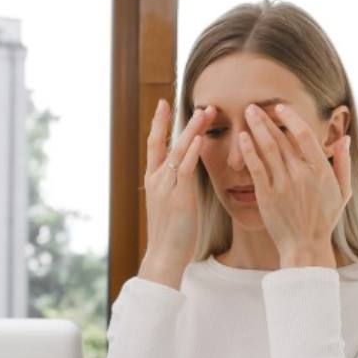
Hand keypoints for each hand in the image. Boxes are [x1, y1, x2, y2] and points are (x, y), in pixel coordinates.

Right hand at [140, 99, 214, 287]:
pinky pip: (185, 170)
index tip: (163, 103)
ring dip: (192, 130)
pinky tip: (201, 139)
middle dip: (175, 120)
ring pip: (177, 151)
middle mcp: (157, 179)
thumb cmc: (171, 234)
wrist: (164, 256)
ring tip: (204, 112)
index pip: (154, 145)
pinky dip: (192, 152)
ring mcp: (166, 187)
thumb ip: (175, 185)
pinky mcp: (179, 197)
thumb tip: (184, 172)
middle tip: (191, 101)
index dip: (158, 123)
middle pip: (164, 141)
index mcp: (154, 180)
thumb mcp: (170, 204)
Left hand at [239, 103, 351, 268]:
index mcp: (321, 170)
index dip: (290, 117)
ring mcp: (283, 184)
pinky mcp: (267, 195)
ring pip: (267, 148)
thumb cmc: (324, 219)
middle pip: (281, 138)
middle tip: (253, 105)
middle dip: (266, 119)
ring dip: (256, 127)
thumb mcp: (342, 192)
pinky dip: (249, 150)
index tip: (279, 108)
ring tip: (246, 113)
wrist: (305, 246)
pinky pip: (256, 167)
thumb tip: (345, 139)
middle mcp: (302, 174)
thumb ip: (344, 164)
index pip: (304, 134)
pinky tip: (242, 137)